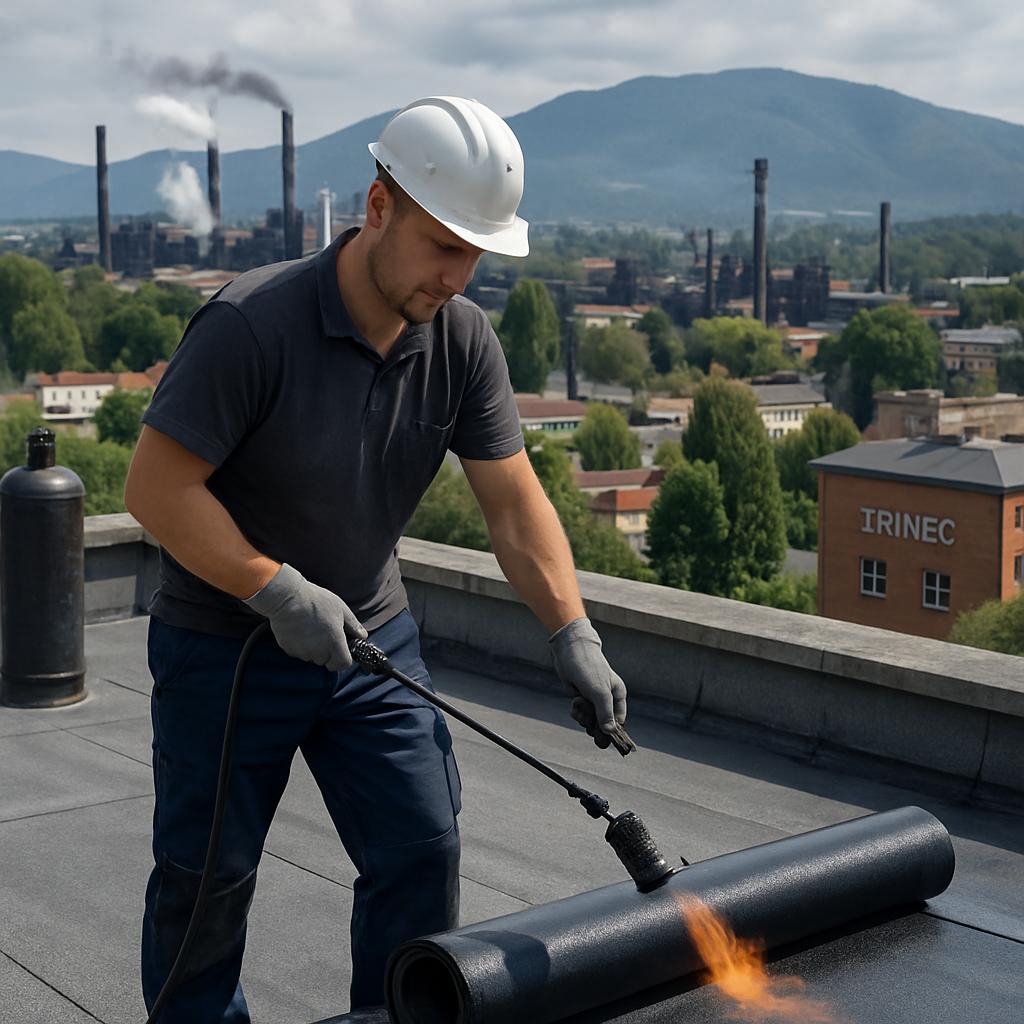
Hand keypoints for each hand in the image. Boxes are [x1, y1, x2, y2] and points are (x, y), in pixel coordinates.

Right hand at [243, 563, 366, 670]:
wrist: (288, 598)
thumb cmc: (316, 601)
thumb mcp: (340, 609)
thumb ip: (353, 625)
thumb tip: (362, 636)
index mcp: (334, 642)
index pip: (342, 664)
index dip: (342, 659)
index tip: (340, 650)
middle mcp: (319, 651)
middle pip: (325, 661)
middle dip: (326, 652)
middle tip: (323, 633)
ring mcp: (302, 652)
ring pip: (311, 657)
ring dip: (312, 649)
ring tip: (310, 629)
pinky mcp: (288, 649)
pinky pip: (297, 652)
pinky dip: (299, 645)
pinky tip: (299, 629)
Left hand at [549, 617, 633, 752]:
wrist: (569, 650)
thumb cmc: (589, 668)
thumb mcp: (599, 692)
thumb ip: (605, 713)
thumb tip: (610, 732)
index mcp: (618, 696)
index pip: (619, 723)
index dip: (610, 732)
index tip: (602, 739)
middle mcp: (607, 699)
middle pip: (602, 725)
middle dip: (592, 722)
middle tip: (587, 715)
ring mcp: (593, 699)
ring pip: (589, 720)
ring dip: (582, 715)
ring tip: (578, 701)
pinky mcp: (581, 697)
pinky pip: (580, 713)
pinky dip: (576, 710)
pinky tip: (574, 699)